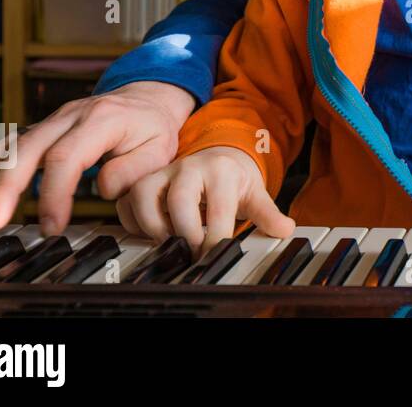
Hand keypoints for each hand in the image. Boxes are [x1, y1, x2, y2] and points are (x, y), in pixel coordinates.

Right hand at [0, 81, 195, 234]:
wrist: (146, 100)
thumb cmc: (152, 128)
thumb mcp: (160, 148)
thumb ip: (135, 169)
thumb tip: (102, 187)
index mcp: (101, 119)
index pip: (67, 156)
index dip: (54, 193)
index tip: (52, 226)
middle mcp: (69, 116)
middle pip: (27, 148)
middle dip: (4, 187)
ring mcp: (50, 121)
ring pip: (9, 146)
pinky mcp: (40, 131)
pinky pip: (5, 149)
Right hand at [118, 146, 294, 257]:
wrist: (217, 157)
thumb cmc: (233, 180)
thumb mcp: (255, 194)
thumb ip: (267, 214)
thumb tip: (285, 230)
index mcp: (221, 171)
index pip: (218, 206)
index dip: (215, 235)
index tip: (216, 254)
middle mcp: (189, 167)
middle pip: (179, 198)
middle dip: (184, 231)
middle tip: (191, 253)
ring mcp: (164, 173)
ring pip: (144, 194)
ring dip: (153, 225)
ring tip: (169, 244)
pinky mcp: (144, 181)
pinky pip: (126, 201)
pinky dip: (131, 221)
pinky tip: (150, 235)